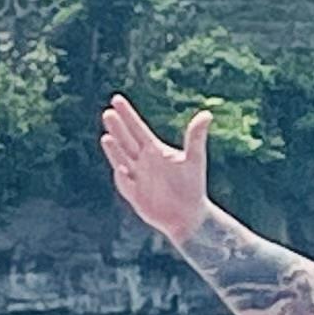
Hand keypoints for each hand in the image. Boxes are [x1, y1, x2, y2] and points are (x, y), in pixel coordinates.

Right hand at [101, 92, 208, 241]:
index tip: (116, 99)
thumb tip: (207, 114)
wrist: (189, 215)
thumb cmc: (192, 185)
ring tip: (107, 137)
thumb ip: (195, 136)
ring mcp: (136, 178)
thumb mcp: (194, 159)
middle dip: (118, 128)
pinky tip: (120, 167)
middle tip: (108, 113)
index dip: (127, 114)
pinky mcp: (135, 195)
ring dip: (114, 150)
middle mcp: (142, 162)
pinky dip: (122, 177)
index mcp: (154, 150)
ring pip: (122, 160)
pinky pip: (126, 184)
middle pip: (126, 141)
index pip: (137, 128)